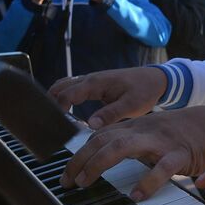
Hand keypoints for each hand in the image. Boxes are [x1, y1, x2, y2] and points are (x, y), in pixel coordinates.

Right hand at [49, 65, 169, 127]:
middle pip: (59, 87)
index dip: (58, 109)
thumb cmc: (145, 91)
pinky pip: (72, 89)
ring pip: (63, 86)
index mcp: (96, 83)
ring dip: (55, 99)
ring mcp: (90, 81)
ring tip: (53, 120)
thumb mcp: (131, 106)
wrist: (155, 80)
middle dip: (50, 103)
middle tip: (48, 123)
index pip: (67, 94)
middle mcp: (89, 79)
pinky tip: (65, 113)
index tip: (56, 125)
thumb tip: (91, 125)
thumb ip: (111, 114)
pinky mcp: (94, 85)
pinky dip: (63, 98)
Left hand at [59, 106, 204, 200]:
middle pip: (103, 139)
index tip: (67, 174)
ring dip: (99, 164)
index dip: (80, 154)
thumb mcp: (149, 134)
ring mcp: (160, 141)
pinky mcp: (180, 154)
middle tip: (68, 182)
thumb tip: (101, 159)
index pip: (99, 135)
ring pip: (122, 146)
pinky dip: (148, 182)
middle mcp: (142, 130)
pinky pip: (162, 168)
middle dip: (80, 159)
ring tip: (86, 182)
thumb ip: (128, 143)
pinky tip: (136, 196)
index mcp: (134, 126)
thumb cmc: (179, 133)